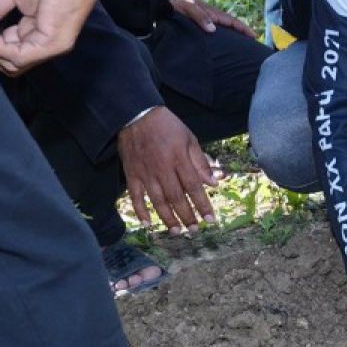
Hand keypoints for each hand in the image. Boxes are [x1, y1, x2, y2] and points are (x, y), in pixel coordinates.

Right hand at [117, 105, 216, 233]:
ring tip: (177, 231)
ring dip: (168, 218)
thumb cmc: (168, 126)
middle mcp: (163, 169)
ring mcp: (145, 173)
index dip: (202, 204)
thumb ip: (201, 162)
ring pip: (157, 201)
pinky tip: (148, 224)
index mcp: (179, 159)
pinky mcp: (131, 174)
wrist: (136, 115)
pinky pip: (135, 197)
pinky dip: (141, 211)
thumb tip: (214, 183)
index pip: (194, 187)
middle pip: (176, 198)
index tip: (210, 220)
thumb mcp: (190, 139)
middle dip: (187, 216)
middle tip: (194, 230)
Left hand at [170, 0, 256, 38]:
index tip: (252, 35)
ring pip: (222, 24)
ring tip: (242, 39)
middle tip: (253, 39)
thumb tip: (213, 29)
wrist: (159, 5)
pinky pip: (214, 26)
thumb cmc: (173, 7)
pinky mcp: (198, 20)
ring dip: (233, 30)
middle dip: (241, 29)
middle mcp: (208, 13)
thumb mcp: (186, 9)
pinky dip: (223, 30)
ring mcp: (203, 16)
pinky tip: (224, 37)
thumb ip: (200, 17)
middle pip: (229, 22)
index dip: (241, 27)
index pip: (229, 20)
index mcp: (208, 10)